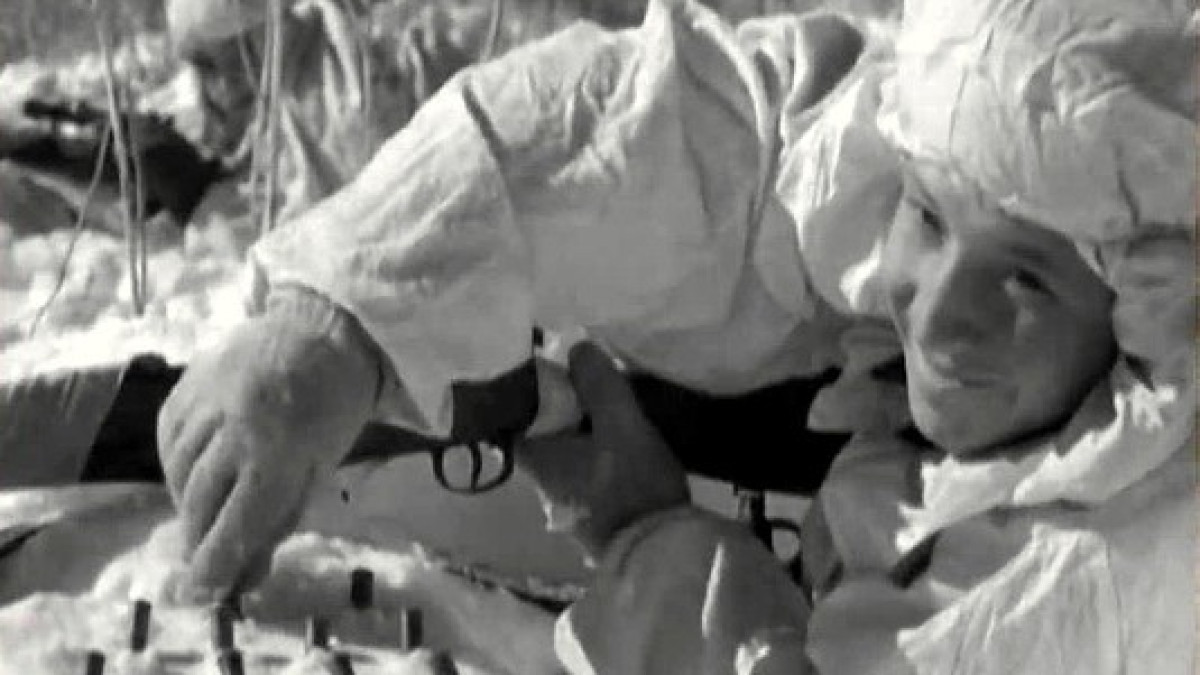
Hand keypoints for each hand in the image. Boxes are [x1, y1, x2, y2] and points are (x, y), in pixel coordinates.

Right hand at [156, 294, 378, 598]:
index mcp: (280, 452)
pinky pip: (168, 440)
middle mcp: (236, 427)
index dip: (213, 565)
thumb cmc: (332, 408)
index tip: (200, 592)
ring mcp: (207, 402)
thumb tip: (244, 578)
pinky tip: (194, 474)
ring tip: (203, 516)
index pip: (235, 524)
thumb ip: (279, 521)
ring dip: (186, 504)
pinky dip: (176, 465)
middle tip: (201, 561)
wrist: (321, 330)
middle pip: (199, 503)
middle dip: (197, 540)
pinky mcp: (187, 384)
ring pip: (178, 474)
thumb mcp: (319, 469)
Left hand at [516, 343, 689, 561]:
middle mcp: (540, 483)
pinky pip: (584, 471)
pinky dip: (594, 452)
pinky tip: (619, 442)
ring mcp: (564, 503)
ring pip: (564, 452)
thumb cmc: (633, 484)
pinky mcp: (589, 515)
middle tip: (590, 380)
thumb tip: (577, 348)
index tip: (556, 368)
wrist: (659, 552)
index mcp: (535, 458)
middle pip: (541, 431)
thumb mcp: (622, 424)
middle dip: (563, 406)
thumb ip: (598, 384)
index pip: (515, 413)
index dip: (533, 388)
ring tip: (610, 406)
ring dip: (582, 430)